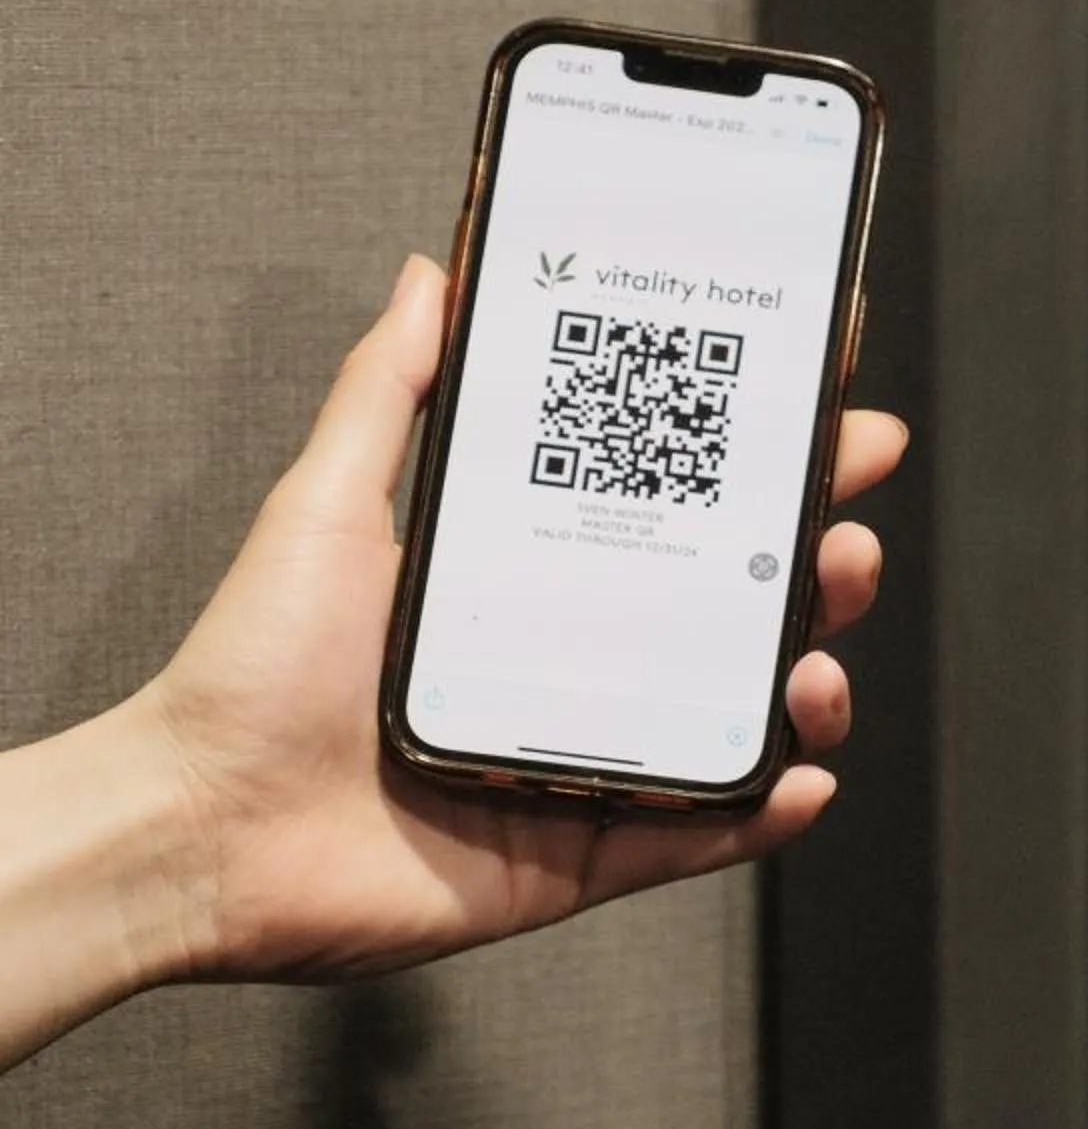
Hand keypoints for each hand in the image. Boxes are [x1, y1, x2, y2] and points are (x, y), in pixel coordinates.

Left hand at [133, 255, 905, 983]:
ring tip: (818, 653)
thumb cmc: (248, 675)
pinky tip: (804, 772)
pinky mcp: (584, 854)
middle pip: (730, 607)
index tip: (824, 402)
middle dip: (812, 561)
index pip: (669, 509)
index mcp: (528, 581)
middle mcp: (572, 667)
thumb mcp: (326, 504)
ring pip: (737, 716)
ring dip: (808, 681)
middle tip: (844, 527)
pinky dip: (766, 808)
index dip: (756, 462)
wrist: (202, 830)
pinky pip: (704, 833)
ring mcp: (586, 763)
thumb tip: (428, 274)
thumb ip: (389, 391)